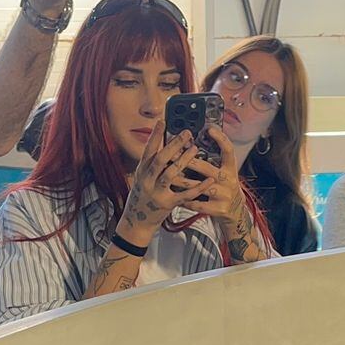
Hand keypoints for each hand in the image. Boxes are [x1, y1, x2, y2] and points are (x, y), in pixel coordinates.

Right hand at [119, 128, 199, 245]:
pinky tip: (209, 180)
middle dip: (174, 145)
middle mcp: (147, 180)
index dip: (155, 136)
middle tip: (187, 133)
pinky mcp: (167, 204)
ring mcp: (157, 192)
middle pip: (160, 159)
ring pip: (171, 174)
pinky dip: (198, 187)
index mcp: (141, 172)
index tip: (163, 122)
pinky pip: (185, 195)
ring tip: (195, 149)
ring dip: (184, 160)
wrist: (136, 222)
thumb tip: (164, 147)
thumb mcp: (141, 179)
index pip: (148, 150)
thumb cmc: (141, 197)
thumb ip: (151, 165)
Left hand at [175, 126, 247, 232]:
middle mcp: (229, 180)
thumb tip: (194, 140)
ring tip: (166, 175)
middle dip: (187, 161)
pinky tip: (173, 195)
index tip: (209, 129)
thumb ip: (213, 159)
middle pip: (206, 168)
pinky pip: (197, 204)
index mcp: (230, 167)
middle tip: (172, 154)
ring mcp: (224, 195)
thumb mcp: (223, 171)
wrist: (235, 210)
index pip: (228, 150)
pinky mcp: (218, 209)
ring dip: (180, 181)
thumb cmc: (223, 185)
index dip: (221, 139)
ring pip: (197, 187)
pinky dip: (184, 200)